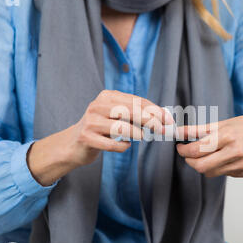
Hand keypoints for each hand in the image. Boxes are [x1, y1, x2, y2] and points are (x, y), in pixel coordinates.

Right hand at [27, 90, 172, 185]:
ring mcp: (91, 121)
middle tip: (162, 130)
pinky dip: (122, 146)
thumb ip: (135, 114)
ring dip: (137, 133)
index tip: (168, 120)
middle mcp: (98, 106)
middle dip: (150, 121)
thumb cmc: (101, 130)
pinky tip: (125, 145)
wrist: (73, 144)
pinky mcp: (86, 138)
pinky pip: (111, 143)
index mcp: (107, 96)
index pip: (136, 101)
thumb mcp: (117, 116)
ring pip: (121, 126)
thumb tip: (162, 118)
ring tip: (143, 137)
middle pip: (130, 111)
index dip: (155, 110)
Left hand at [176, 113, 242, 177]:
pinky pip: (224, 174)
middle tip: (188, 155)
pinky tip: (227, 157)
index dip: (183, 151)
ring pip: (211, 173)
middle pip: (201, 167)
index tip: (180, 148)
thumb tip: (178, 132)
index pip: (197, 150)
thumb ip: (198, 130)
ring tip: (209, 154)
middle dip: (190, 162)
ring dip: (204, 165)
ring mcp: (242, 164)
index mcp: (227, 136)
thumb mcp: (221, 124)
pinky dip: (219, 167)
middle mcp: (235, 151)